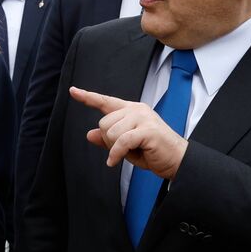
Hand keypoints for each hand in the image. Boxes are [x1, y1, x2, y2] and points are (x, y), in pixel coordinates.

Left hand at [70, 87, 187, 180]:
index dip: (88, 97)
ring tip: (131, 151)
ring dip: (114, 148)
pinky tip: (115, 161)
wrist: (177, 160)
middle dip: (108, 141)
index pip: (106, 102)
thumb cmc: (152, 152)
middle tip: (125, 149)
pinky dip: (116, 154)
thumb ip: (108, 139)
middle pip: (103, 123)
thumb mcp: (125, 146)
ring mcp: (143, 118)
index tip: (73, 90)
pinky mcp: (148, 130)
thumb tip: (89, 134)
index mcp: (131, 110)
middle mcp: (136, 110)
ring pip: (110, 133)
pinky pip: (121, 142)